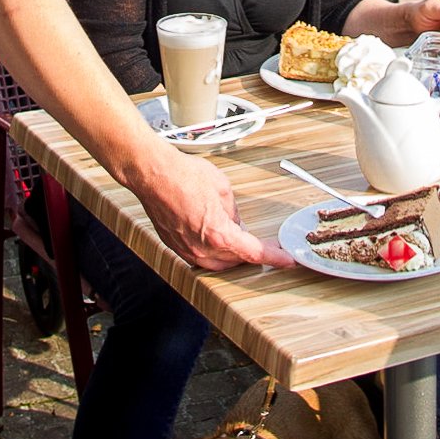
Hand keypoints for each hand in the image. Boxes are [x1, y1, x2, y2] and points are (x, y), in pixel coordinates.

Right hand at [130, 148, 292, 270]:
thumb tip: (235, 221)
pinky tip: (214, 238)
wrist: (153, 174)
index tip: (286, 260)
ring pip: (217, 263)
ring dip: (231, 255)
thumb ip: (233, 211)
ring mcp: (186, 250)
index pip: (254, 253)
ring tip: (237, 239)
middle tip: (262, 243)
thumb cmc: (183, 176)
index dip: (274, 257)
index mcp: (219, 235)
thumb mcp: (223, 188)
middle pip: (236, 261)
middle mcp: (202, 249)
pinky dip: (211, 252)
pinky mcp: (174, 246)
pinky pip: (198, 257)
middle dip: (250, 253)